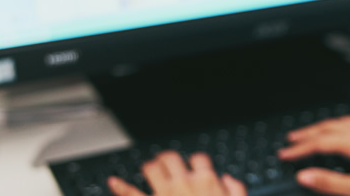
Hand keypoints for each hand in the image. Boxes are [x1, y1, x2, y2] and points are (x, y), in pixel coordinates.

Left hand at [107, 151, 245, 195]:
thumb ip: (236, 189)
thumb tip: (226, 178)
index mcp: (206, 181)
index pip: (199, 158)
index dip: (197, 162)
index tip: (195, 168)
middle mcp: (184, 183)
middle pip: (171, 158)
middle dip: (168, 160)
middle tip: (166, 164)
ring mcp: (164, 194)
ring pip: (151, 168)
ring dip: (150, 167)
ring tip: (149, 170)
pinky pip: (132, 194)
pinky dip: (121, 187)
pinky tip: (113, 181)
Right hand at [278, 116, 349, 195]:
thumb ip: (328, 182)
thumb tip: (304, 175)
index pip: (321, 142)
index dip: (300, 148)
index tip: (284, 154)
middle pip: (331, 127)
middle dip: (309, 132)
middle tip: (291, 140)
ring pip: (345, 123)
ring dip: (326, 127)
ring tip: (311, 133)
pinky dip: (345, 127)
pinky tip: (345, 132)